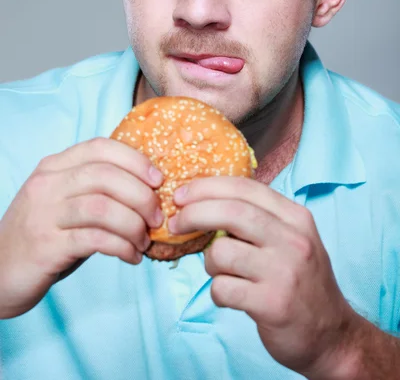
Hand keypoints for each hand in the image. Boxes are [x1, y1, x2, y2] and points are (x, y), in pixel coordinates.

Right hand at [0, 138, 163, 318]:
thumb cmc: (44, 234)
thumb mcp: (66, 202)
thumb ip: (98, 191)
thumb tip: (150, 191)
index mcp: (54, 166)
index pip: (100, 147)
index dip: (135, 160)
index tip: (158, 180)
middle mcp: (47, 184)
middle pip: (105, 176)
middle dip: (141, 196)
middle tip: (156, 217)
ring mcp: (44, 214)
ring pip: (102, 207)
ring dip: (133, 225)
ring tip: (145, 240)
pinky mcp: (46, 246)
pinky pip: (94, 239)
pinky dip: (122, 247)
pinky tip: (131, 256)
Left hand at [170, 176, 357, 377]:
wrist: (332, 335)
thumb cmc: (302, 282)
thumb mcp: (291, 240)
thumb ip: (259, 219)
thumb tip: (207, 201)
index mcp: (295, 217)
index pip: (245, 187)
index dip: (207, 187)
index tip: (182, 194)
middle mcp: (293, 239)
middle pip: (230, 211)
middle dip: (193, 214)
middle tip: (176, 223)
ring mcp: (284, 271)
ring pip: (221, 251)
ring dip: (210, 263)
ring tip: (223, 273)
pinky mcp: (272, 303)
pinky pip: (222, 288)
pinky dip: (217, 292)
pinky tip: (231, 296)